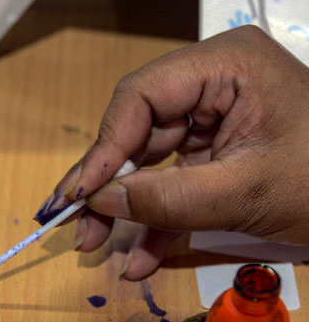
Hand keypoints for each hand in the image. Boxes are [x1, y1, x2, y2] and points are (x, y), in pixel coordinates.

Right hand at [35, 25, 308, 280]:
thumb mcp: (246, 192)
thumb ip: (166, 199)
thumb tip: (97, 203)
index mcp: (224, 66)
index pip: (141, 97)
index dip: (103, 148)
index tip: (79, 195)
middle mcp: (210, 83)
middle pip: (137, 130)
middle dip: (107, 185)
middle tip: (75, 226)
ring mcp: (211, 118)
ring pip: (148, 160)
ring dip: (126, 210)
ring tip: (95, 246)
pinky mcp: (214, 150)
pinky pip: (172, 180)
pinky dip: (157, 219)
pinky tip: (139, 256)